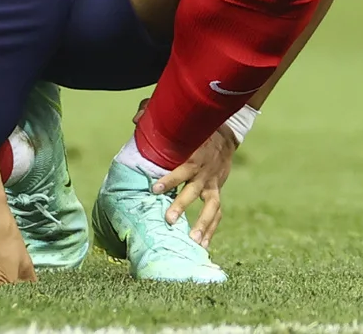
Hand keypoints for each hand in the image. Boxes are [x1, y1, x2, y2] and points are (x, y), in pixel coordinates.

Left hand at [153, 127, 235, 248]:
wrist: (226, 135)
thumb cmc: (195, 129)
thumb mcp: (179, 120)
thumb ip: (155, 116)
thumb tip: (136, 119)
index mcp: (194, 156)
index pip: (181, 169)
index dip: (169, 179)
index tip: (154, 189)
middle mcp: (204, 173)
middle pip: (193, 192)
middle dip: (181, 206)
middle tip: (169, 220)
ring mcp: (212, 185)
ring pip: (211, 207)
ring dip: (203, 225)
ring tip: (193, 242)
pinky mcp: (217, 192)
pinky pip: (216, 214)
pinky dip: (211, 230)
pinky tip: (202, 246)